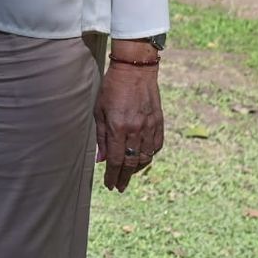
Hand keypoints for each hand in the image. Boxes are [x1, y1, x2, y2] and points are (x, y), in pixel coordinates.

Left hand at [95, 57, 163, 192]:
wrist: (135, 70)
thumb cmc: (112, 87)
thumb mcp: (99, 110)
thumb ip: (100, 136)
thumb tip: (101, 159)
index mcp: (118, 128)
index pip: (115, 160)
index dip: (112, 175)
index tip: (109, 184)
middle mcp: (135, 130)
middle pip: (130, 163)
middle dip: (124, 177)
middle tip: (119, 186)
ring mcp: (149, 127)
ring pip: (145, 157)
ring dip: (136, 169)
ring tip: (128, 174)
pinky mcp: (159, 123)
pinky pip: (156, 147)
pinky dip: (149, 156)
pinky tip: (142, 159)